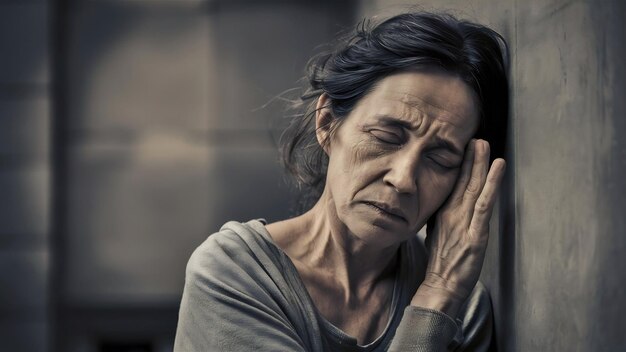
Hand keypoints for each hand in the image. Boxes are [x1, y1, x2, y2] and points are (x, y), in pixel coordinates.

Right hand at [410, 139, 505, 317]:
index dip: (459, 166)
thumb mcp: (435, 235)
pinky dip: (492, 184)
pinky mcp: (475, 233)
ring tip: (482, 144)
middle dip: (469, 158)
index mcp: (442, 214)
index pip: (451, 184)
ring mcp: (463, 222)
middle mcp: (452, 214)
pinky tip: (497, 167)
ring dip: (479, 164)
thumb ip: (441, 218)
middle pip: (462, 181)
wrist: (440, 285)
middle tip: (474, 138)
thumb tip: (444, 206)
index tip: (462, 148)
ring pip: (473, 187)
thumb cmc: (440, 264)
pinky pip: (484, 204)